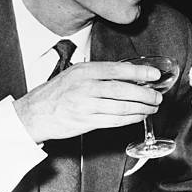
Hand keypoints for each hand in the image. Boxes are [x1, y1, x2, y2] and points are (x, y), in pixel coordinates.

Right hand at [13, 62, 161, 142]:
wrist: (34, 114)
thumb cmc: (56, 92)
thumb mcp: (75, 74)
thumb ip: (99, 73)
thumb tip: (128, 75)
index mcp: (85, 71)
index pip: (118, 69)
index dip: (140, 72)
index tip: (155, 74)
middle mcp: (86, 87)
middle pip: (123, 90)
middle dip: (145, 94)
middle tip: (158, 96)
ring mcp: (86, 106)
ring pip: (121, 107)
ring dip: (141, 108)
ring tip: (153, 107)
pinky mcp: (86, 122)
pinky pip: (114, 121)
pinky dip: (131, 119)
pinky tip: (139, 116)